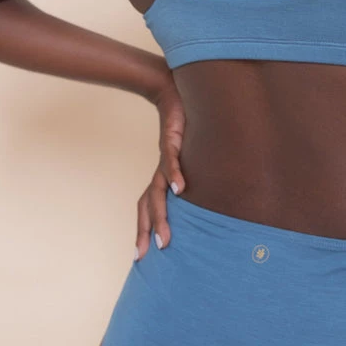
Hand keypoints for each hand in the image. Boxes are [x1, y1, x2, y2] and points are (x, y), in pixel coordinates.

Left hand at [134, 74, 186, 260]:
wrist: (174, 89)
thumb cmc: (186, 122)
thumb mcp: (191, 151)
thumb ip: (195, 169)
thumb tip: (205, 190)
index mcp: (162, 174)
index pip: (148, 206)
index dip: (143, 228)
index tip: (140, 254)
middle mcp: (160, 170)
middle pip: (149, 205)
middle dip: (146, 230)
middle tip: (146, 255)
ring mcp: (165, 156)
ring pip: (158, 192)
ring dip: (160, 216)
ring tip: (164, 238)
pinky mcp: (172, 139)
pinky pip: (171, 162)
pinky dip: (174, 176)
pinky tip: (180, 191)